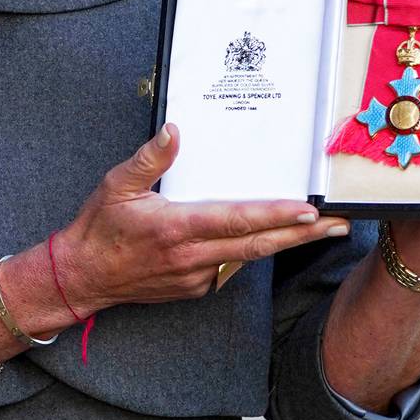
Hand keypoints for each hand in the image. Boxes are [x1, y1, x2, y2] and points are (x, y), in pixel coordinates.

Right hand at [56, 122, 350, 311]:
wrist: (82, 277)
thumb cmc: (98, 229)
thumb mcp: (116, 185)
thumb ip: (150, 159)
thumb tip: (175, 130)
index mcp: (177, 228)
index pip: (238, 221)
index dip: (276, 216)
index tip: (308, 210)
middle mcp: (192, 257)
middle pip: (258, 246)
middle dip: (301, 236)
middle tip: (337, 225)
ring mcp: (195, 277)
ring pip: (248, 258)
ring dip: (282, 244)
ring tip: (315, 230)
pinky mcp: (193, 289)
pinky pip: (229, 267)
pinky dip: (249, 253)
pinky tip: (264, 240)